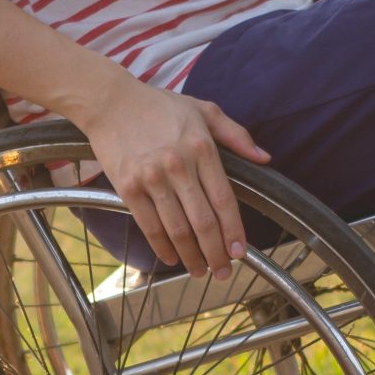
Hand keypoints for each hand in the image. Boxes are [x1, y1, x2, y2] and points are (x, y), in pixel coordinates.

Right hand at [69, 77, 270, 279]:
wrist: (110, 102)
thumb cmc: (159, 106)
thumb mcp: (203, 109)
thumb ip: (236, 134)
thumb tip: (264, 157)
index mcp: (202, 148)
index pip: (224, 200)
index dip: (234, 231)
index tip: (239, 252)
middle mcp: (178, 165)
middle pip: (203, 222)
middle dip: (216, 254)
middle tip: (223, 272)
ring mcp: (151, 178)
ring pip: (177, 229)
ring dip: (191, 257)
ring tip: (200, 272)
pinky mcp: (128, 187)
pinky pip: (149, 226)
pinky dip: (162, 247)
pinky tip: (172, 259)